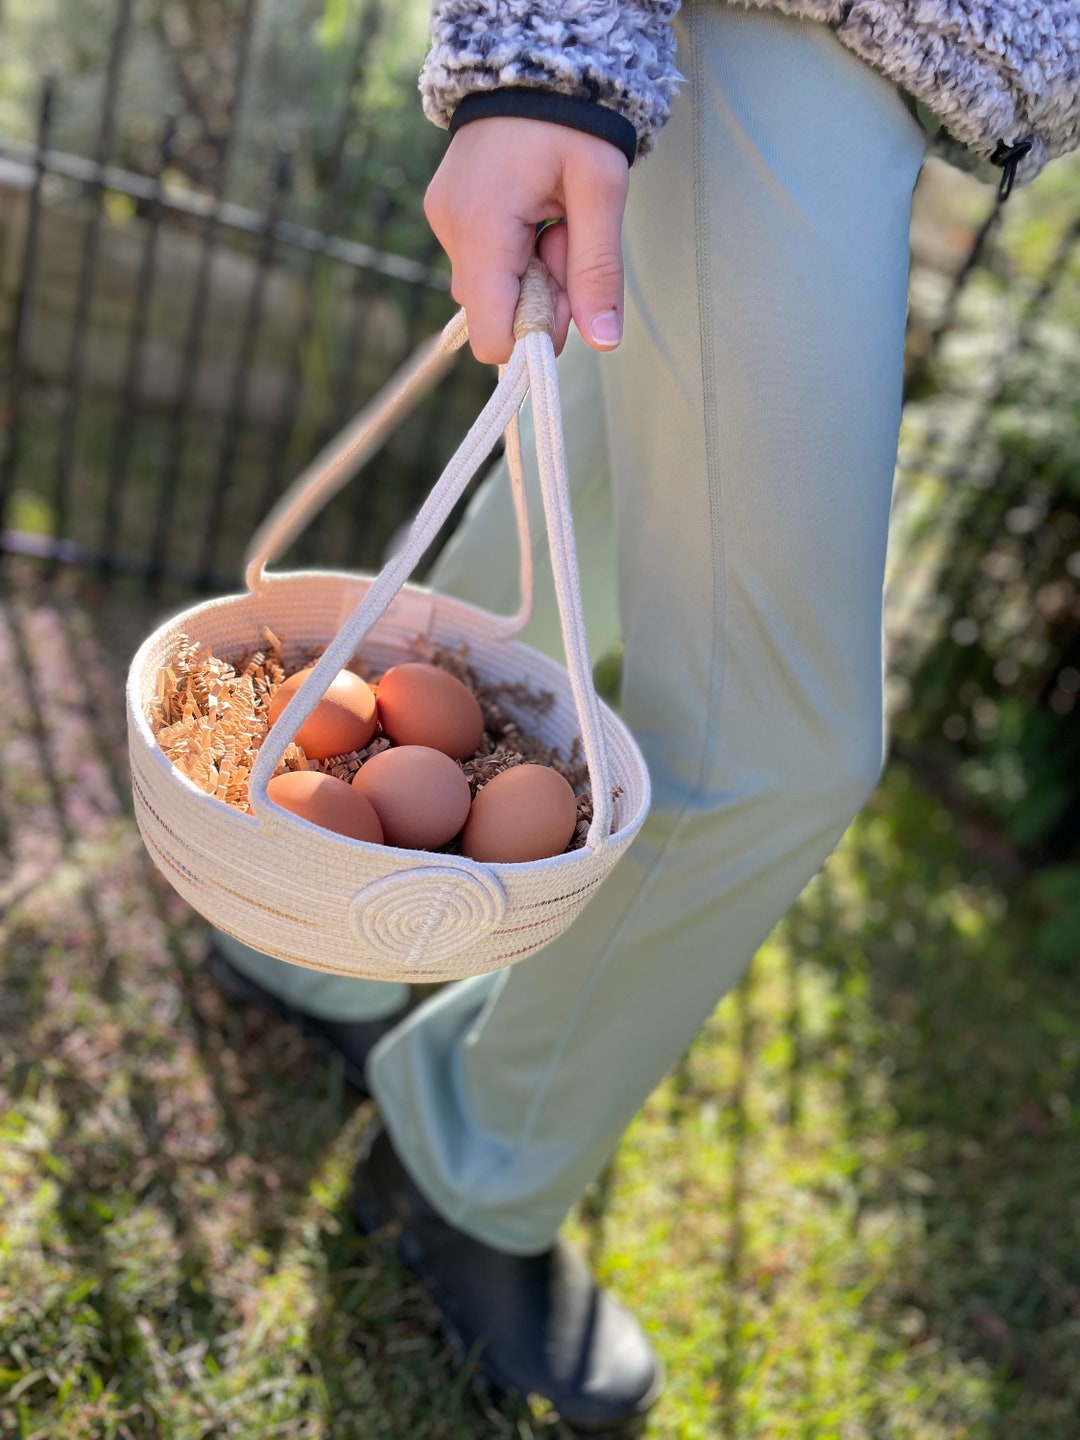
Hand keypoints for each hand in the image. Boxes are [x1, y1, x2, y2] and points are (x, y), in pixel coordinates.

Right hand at [424, 116, 630, 363]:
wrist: (533, 62)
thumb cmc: (571, 120)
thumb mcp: (601, 191)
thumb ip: (599, 269)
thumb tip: (603, 340)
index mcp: (482, 229)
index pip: (491, 336)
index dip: (534, 335)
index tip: (568, 298)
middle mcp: (451, 231)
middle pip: (495, 314)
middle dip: (541, 297)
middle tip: (567, 240)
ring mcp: (444, 222)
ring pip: (491, 290)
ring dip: (531, 274)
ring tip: (551, 220)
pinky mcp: (448, 215)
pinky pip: (483, 262)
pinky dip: (515, 255)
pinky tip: (532, 215)